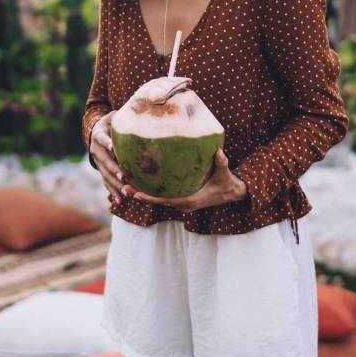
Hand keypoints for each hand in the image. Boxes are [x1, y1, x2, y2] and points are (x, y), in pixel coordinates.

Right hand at [89, 110, 128, 205]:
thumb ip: (124, 115)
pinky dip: (113, 191)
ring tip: (126, 191)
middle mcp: (96, 149)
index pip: (102, 139)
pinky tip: (121, 200)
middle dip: (114, 169)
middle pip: (104, 160)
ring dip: (115, 183)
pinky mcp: (101, 170)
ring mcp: (98, 162)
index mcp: (99, 135)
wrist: (97, 131)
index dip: (107, 143)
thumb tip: (141, 106)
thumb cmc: (111, 122)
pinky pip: (106, 182)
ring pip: (105, 174)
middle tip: (124, 176)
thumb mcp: (114, 116)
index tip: (113, 148)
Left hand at [124, 148, 247, 212]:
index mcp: (189, 200)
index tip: (135, 193)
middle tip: (122, 186)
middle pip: (156, 201)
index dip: (149, 198)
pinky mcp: (182, 200)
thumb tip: (219, 151)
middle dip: (140, 194)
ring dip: (143, 193)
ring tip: (126, 183)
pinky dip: (152, 192)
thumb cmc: (227, 183)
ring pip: (158, 200)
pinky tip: (142, 182)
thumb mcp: (225, 173)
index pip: (165, 201)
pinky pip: (164, 198)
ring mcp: (182, 204)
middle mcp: (183, 205)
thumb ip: (222, 163)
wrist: (233, 193)